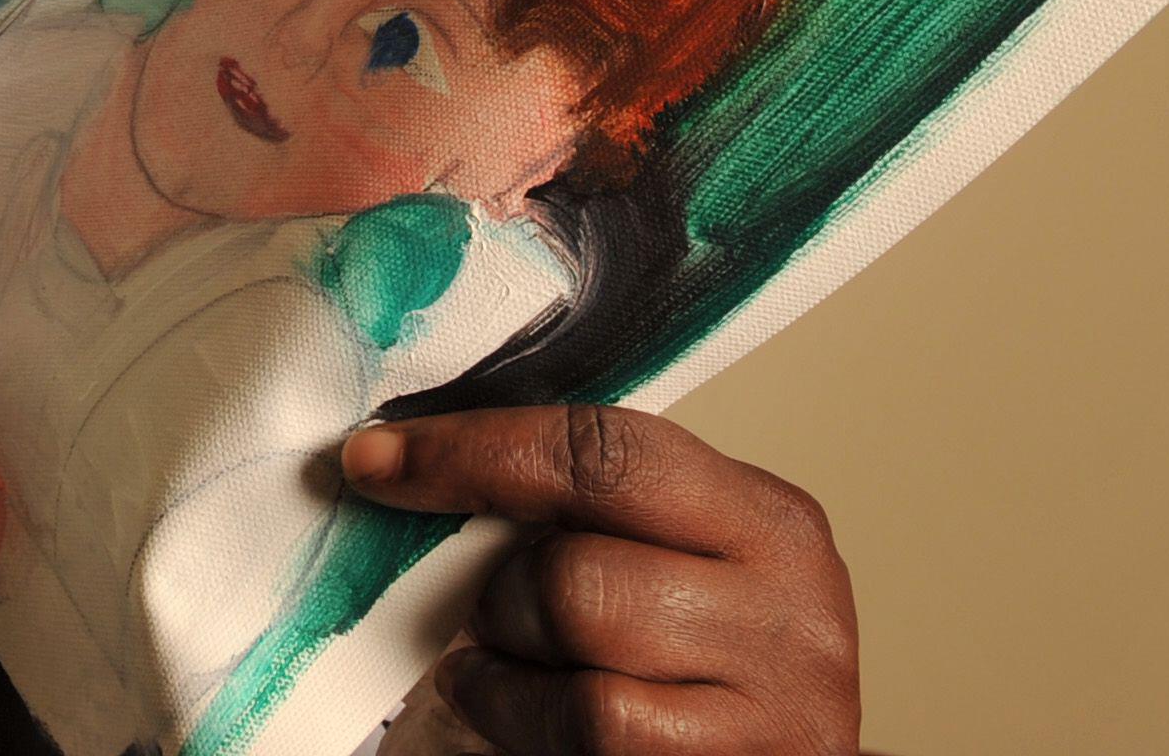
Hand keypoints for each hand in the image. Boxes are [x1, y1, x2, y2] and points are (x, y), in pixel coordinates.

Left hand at [340, 408, 854, 755]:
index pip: (606, 448)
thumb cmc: (695, 670)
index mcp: (770, 520)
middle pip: (576, 557)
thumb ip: (594, 513)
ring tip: (502, 652)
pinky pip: (587, 720)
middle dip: (494, 580)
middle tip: (476, 600)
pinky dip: (513, 708)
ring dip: (502, 645)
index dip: (474, 449)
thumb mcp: (674, 566)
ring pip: (575, 634)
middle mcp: (790, 605)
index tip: (378, 460)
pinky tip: (504, 702)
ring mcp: (774, 700)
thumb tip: (426, 458)